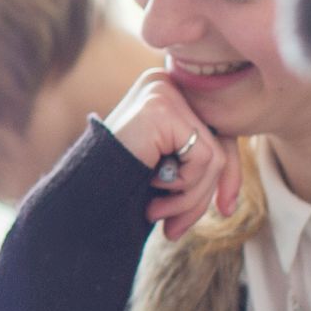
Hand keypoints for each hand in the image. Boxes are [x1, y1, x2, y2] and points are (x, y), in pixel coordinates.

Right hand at [102, 69, 244, 240]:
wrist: (79, 193)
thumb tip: (231, 198)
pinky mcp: (162, 108)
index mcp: (167, 92)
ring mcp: (164, 91)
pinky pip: (204, 156)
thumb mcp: (167, 172)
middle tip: (177, 228)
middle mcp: (166, 81)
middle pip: (219, 143)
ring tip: (158, 213)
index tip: (227, 209)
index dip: (229, 175)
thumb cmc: (116, 185)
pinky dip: (185, 186)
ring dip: (191, 197)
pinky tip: (153, 188)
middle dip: (204, 194)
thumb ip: (198, 166)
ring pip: (214, 156)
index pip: (217, 132)